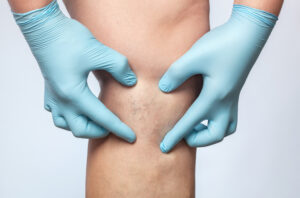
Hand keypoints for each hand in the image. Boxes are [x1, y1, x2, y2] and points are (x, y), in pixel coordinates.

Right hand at [13, 0, 136, 141]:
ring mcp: (52, 96)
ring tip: (96, 120)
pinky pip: (56, 113)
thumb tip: (131, 82)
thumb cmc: (68, 39)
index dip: (119, 129)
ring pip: (65, 124)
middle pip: (80, 129)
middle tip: (114, 126)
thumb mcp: (100, 51)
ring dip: (82, 126)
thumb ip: (119, 68)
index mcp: (74, 94)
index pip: (102, 118)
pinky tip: (77, 108)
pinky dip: (68, 116)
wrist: (44, 27)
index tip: (131, 138)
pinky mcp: (49, 89)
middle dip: (99, 132)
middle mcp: (61, 100)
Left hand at [159, 5, 277, 151]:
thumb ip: (176, 74)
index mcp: (214, 97)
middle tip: (183, 133)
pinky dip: (217, 120)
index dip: (175, 136)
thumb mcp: (194, 57)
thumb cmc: (222, 44)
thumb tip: (164, 89)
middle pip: (216, 134)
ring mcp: (232, 97)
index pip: (191, 123)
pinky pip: (229, 116)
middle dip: (198, 139)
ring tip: (195, 124)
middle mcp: (226, 102)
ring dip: (210, 132)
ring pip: (226, 127)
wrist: (248, 33)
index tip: (164, 147)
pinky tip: (205, 109)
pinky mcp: (234, 91)